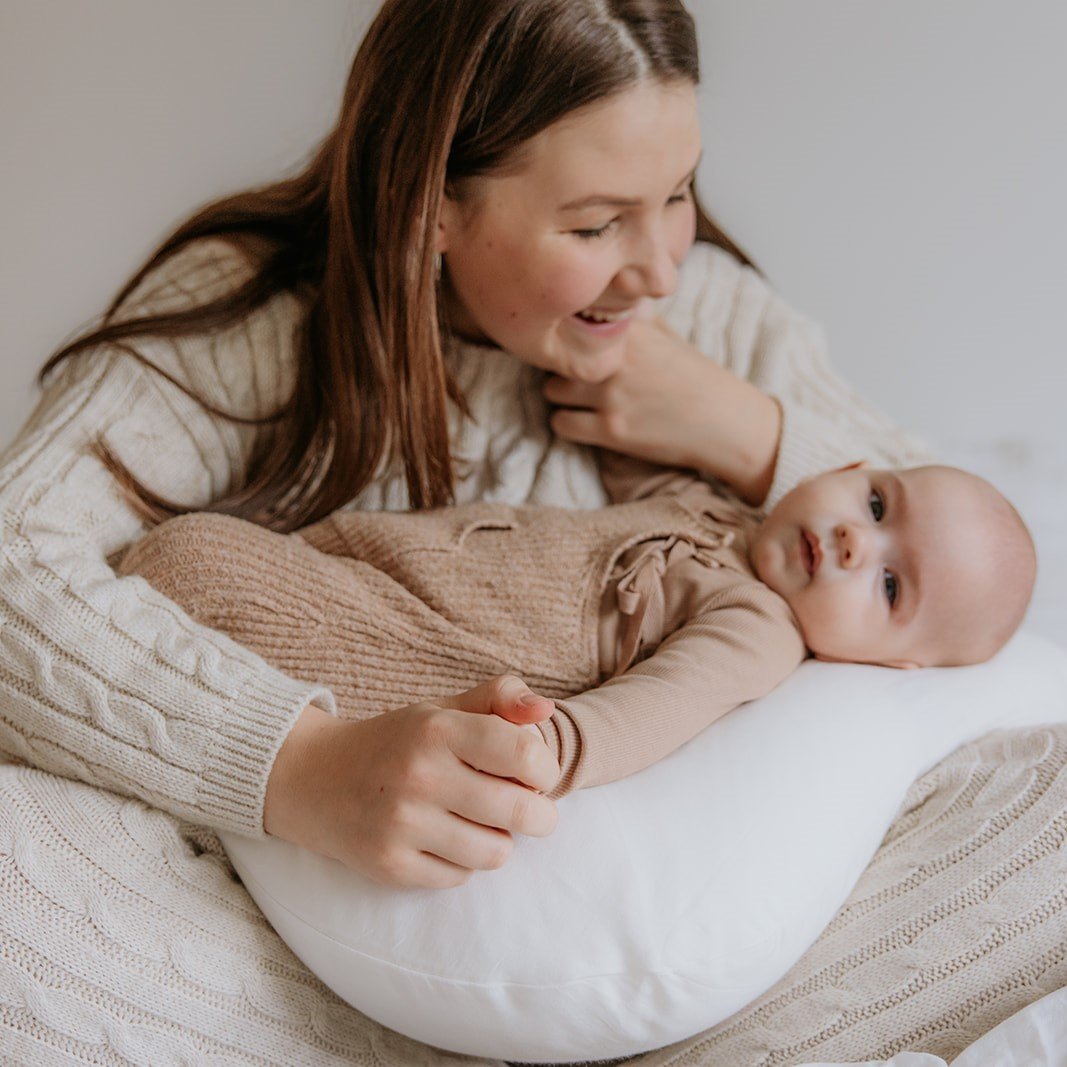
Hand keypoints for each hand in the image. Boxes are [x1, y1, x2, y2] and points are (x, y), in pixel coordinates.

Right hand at [263, 675, 560, 888]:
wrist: (314, 778)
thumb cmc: (398, 742)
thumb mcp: (443, 709)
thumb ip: (500, 698)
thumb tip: (545, 710)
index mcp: (438, 729)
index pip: (526, 754)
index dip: (546, 769)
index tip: (537, 774)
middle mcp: (420, 776)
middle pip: (522, 812)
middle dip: (539, 814)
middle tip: (529, 809)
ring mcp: (402, 825)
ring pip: (496, 853)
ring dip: (499, 840)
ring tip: (480, 822)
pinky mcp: (390, 866)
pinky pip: (461, 877)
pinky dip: (463, 862)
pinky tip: (444, 839)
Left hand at [543, 317, 780, 503]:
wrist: (725, 424)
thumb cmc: (696, 379)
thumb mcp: (666, 336)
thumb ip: (634, 318)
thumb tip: (610, 293)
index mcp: (631, 330)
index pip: (572, 318)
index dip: (566, 332)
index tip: (567, 341)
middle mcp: (617, 359)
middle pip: (555, 356)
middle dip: (562, 367)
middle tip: (575, 376)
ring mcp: (612, 395)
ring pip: (551, 390)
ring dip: (562, 397)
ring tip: (580, 400)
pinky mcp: (612, 430)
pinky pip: (561, 424)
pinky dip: (568, 425)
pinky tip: (585, 423)